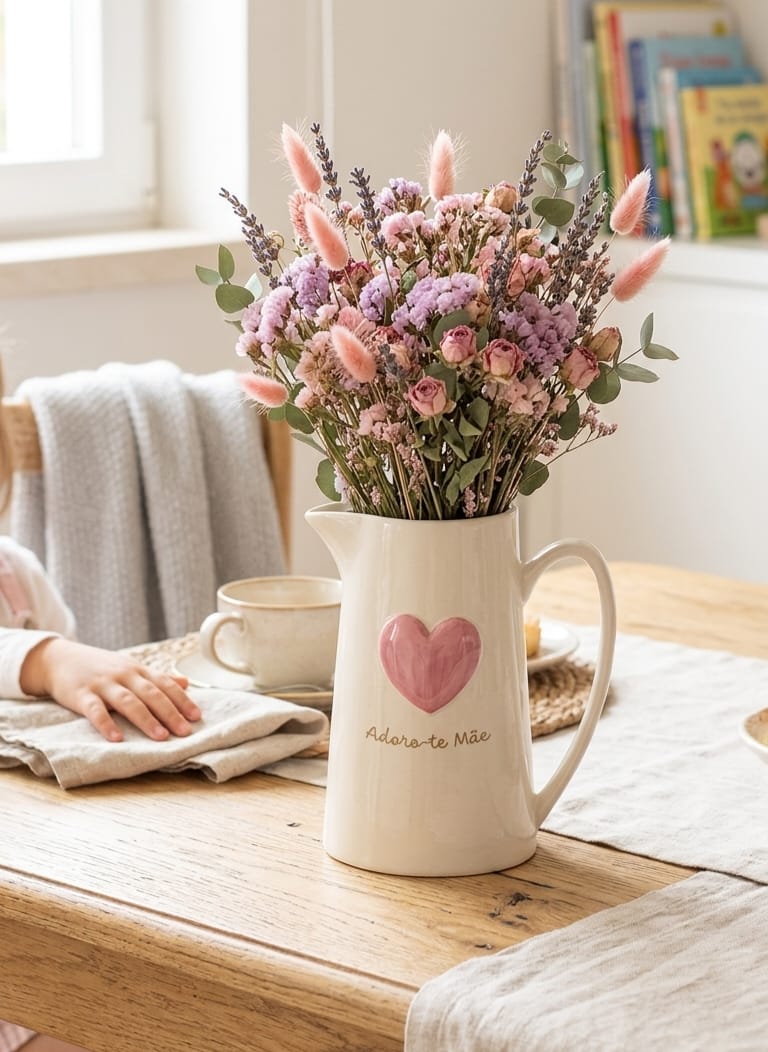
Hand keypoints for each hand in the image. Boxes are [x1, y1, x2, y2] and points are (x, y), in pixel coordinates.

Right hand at [20, 638, 201, 742]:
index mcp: (137, 670)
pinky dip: (106, 724)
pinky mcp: (82, 695)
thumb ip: (156, 677)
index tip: (197, 716)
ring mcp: (103, 684)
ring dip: (146, 719)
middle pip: (151, 693)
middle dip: (170, 712)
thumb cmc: (100, 667)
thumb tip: (186, 683)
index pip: (164, 684)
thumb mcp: (129, 667)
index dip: (182, 700)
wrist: (59, 658)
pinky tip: (117, 738)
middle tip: (185, 731)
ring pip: (128, 701)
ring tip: (161, 737)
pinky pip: (95, 711)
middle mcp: (123, 675)